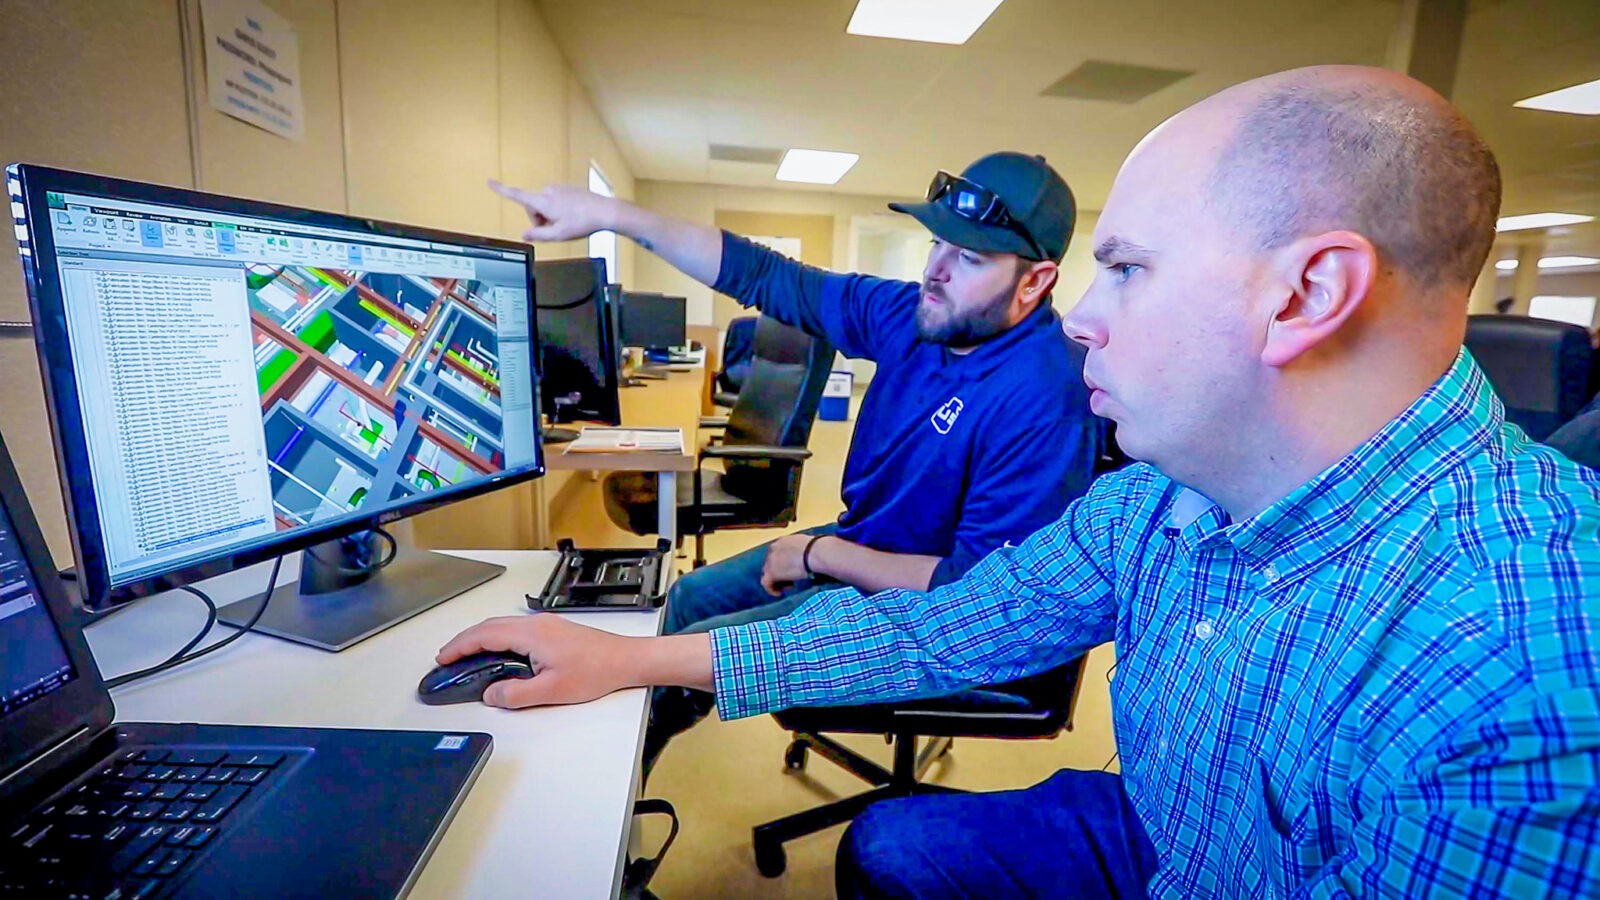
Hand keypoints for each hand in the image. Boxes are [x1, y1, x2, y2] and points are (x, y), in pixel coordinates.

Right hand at [436, 614, 633, 708]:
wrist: (625, 660)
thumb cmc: (596, 671)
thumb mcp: (551, 691)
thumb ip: (516, 694)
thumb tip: (491, 694)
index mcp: (531, 634)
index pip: (484, 635)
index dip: (459, 646)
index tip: (443, 657)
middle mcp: (536, 624)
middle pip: (489, 626)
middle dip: (464, 641)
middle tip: (447, 657)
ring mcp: (545, 624)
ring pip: (502, 626)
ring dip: (481, 638)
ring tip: (466, 655)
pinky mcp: (553, 629)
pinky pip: (515, 629)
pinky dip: (497, 638)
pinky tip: (497, 652)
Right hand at [488, 180, 617, 242]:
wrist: (605, 211)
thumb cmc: (582, 223)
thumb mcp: (558, 235)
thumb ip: (538, 235)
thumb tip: (524, 234)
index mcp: (543, 201)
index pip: (517, 195)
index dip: (501, 190)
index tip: (490, 181)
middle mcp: (548, 191)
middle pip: (533, 207)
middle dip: (539, 219)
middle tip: (555, 229)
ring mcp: (558, 189)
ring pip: (545, 205)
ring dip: (550, 216)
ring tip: (567, 223)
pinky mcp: (567, 189)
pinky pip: (555, 201)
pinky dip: (559, 210)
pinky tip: (573, 217)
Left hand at [761, 533, 819, 595]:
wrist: (815, 553)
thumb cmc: (817, 549)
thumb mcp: (806, 546)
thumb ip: (801, 551)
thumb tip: (806, 557)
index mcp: (781, 542)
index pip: (776, 555)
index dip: (783, 564)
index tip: (793, 570)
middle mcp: (773, 549)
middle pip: (771, 564)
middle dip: (780, 573)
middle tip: (792, 580)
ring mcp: (770, 561)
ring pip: (768, 574)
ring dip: (778, 581)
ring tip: (791, 586)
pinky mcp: (771, 573)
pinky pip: (766, 584)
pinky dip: (772, 590)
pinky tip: (780, 593)